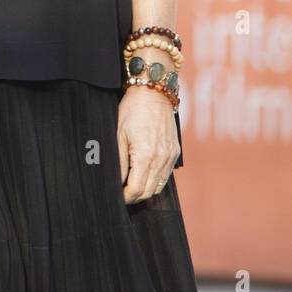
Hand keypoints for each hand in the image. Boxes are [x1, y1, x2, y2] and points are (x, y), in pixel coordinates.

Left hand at [117, 84, 177, 203]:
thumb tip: (116, 181)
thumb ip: (118, 160)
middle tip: (121, 194)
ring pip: (158, 186)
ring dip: (145, 190)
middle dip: (134, 197)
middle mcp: (161, 159)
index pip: (136, 189)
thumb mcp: (118, 134)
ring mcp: (170, 156)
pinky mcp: (175, 153)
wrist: (153, 94)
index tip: (116, 196)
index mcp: (145, 155)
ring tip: (130, 187)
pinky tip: (143, 175)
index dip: (125, 197)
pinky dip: (154, 181)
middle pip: (148, 192)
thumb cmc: (131, 111)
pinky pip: (165, 175)